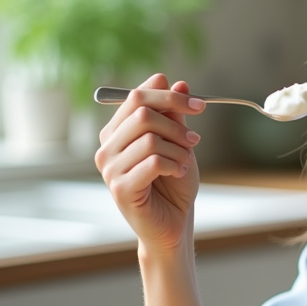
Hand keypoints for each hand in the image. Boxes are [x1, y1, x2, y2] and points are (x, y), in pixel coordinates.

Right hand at [94, 73, 205, 252]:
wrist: (174, 222)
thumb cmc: (174, 183)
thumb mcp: (178, 142)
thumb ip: (174, 114)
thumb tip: (178, 82)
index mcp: (116, 132)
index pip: (136, 96)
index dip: (170, 96)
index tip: (200, 105)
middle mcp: (107, 148)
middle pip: (142, 112)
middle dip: (177, 124)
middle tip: (194, 140)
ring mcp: (110, 169)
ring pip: (149, 138)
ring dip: (178, 149)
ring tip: (185, 162)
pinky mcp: (121, 188)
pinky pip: (153, 162)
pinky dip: (174, 164)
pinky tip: (178, 173)